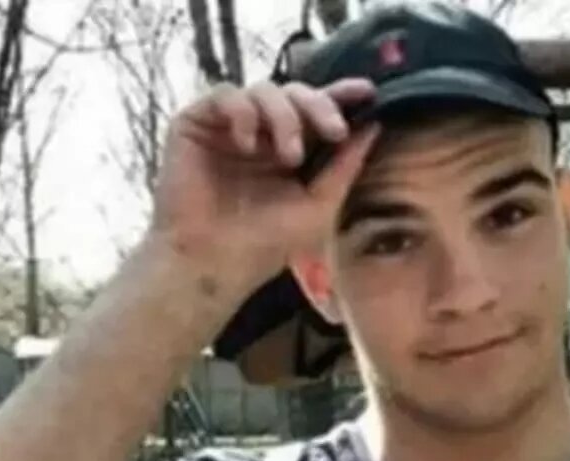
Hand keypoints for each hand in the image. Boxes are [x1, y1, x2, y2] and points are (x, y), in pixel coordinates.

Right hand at [149, 78, 379, 297]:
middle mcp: (261, 134)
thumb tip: (373, 127)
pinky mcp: (196, 123)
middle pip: (294, 92)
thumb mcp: (318, 207)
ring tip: (288, 156)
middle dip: (318, 106)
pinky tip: (247, 146)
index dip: (340, 96)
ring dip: (284, 116)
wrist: (213, 263)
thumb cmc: (264, 245)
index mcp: (290, 150)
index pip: (316, 112)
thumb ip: (345, 167)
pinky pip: (225, 94)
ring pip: (264, 89)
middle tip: (333, 130)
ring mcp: (229, 127)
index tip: (367, 93)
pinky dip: (242, 113)